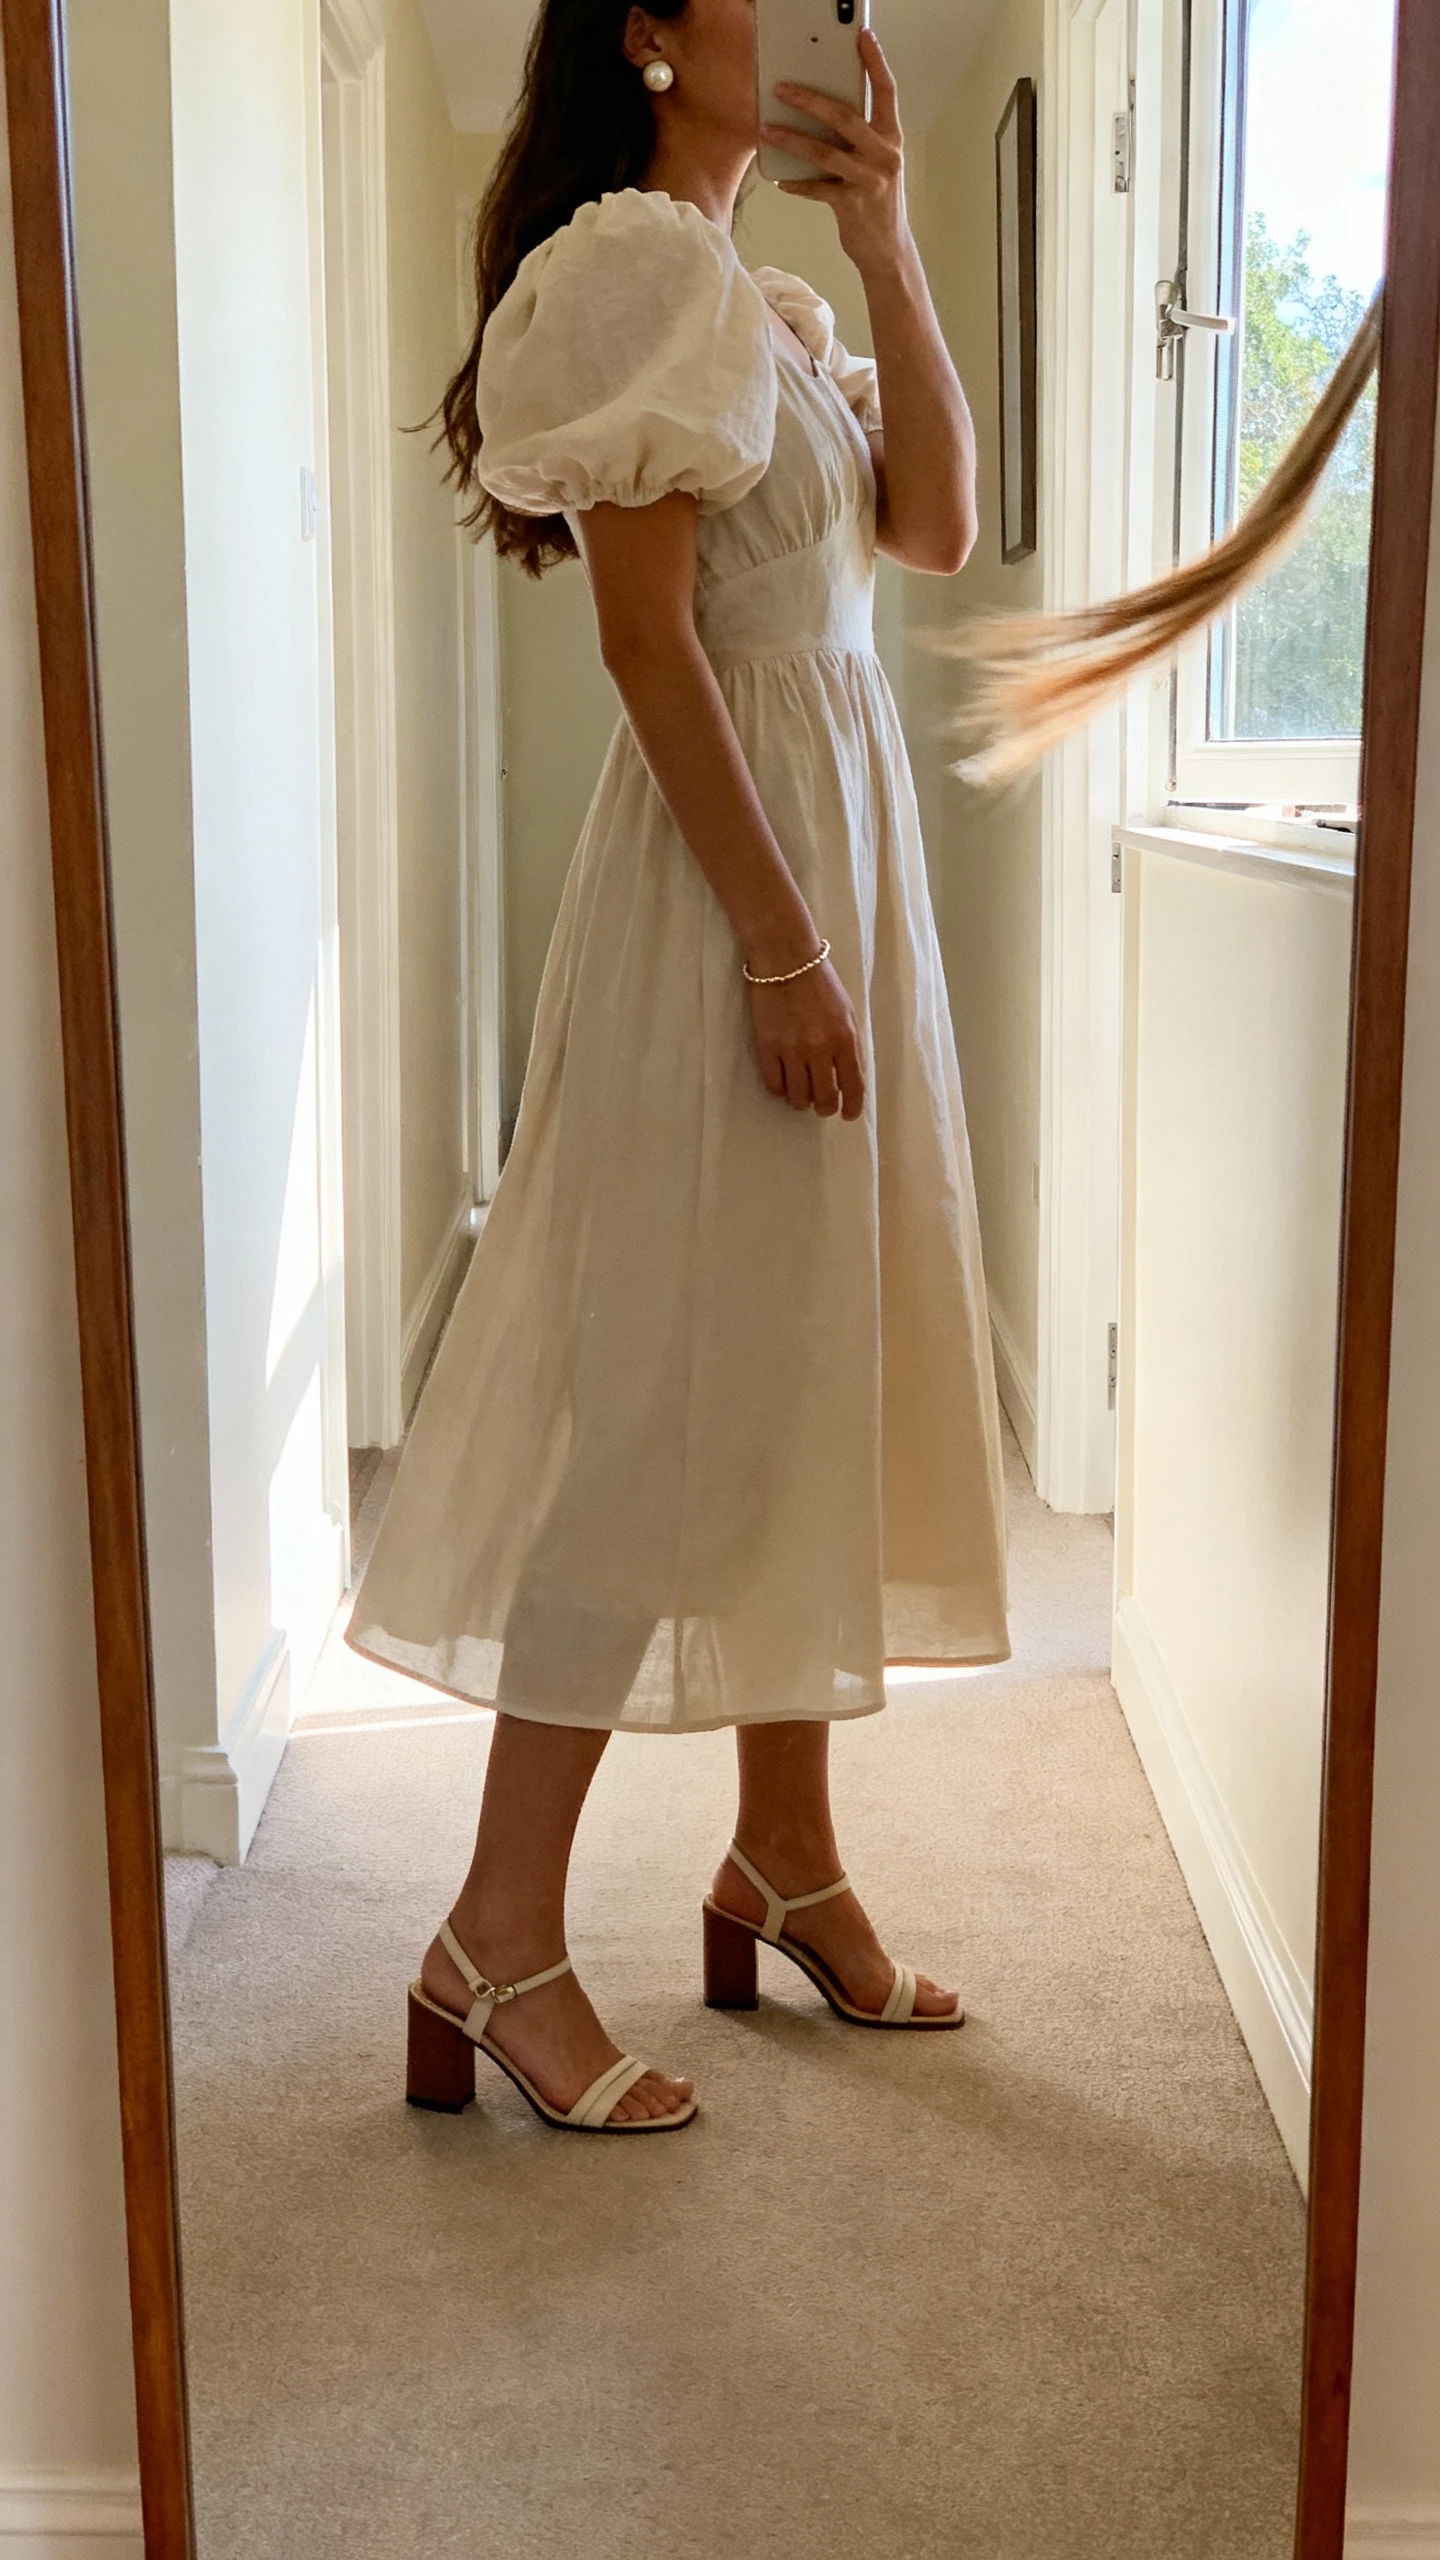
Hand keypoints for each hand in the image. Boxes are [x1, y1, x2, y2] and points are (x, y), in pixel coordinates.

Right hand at [745, 954, 865, 1118]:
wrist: (785, 958)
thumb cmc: (820, 981)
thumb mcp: (847, 1011)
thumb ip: (849, 1044)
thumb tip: (848, 1076)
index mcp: (845, 1038)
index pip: (853, 1086)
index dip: (851, 1106)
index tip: (847, 1114)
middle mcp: (820, 1048)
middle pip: (824, 1098)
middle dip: (825, 1107)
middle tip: (821, 1104)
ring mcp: (791, 1049)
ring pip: (799, 1097)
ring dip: (802, 1101)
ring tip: (801, 1092)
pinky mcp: (766, 1047)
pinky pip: (774, 1085)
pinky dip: (780, 1090)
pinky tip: (783, 1082)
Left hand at [761, 30, 906, 274]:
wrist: (888, 251)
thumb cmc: (877, 202)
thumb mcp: (876, 164)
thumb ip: (858, 139)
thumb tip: (820, 113)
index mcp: (891, 139)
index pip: (886, 91)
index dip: (874, 62)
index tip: (861, 36)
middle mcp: (884, 156)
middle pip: (845, 117)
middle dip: (810, 99)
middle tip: (782, 87)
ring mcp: (869, 180)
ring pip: (824, 152)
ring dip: (791, 139)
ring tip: (766, 129)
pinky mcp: (852, 205)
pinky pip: (817, 188)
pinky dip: (797, 183)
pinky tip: (781, 179)